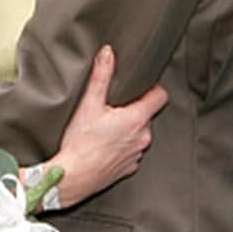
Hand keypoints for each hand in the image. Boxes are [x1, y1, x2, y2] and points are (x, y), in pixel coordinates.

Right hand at [52, 46, 168, 203]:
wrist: (72, 178)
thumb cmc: (80, 144)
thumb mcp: (89, 104)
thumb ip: (101, 76)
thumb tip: (108, 53)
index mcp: (137, 119)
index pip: (161, 96)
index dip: (153, 89)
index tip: (142, 87)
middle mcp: (143, 137)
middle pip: (147, 115)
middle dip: (133, 110)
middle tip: (113, 109)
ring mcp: (137, 154)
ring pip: (139, 134)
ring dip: (128, 129)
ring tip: (106, 128)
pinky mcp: (129, 168)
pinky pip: (131, 151)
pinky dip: (122, 146)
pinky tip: (105, 145)